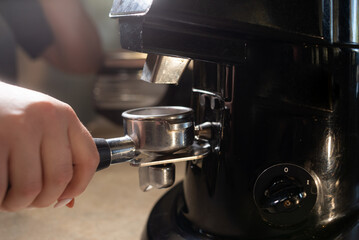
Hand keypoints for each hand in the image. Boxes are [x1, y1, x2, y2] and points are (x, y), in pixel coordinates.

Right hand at [0, 82, 98, 210]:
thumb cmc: (9, 115)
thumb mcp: (40, 124)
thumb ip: (57, 156)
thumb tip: (69, 201)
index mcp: (65, 115)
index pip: (89, 159)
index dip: (79, 186)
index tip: (63, 198)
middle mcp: (48, 119)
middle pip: (59, 179)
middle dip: (42, 200)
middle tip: (27, 200)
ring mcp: (20, 128)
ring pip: (30, 188)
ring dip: (17, 203)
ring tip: (8, 196)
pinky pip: (1, 187)